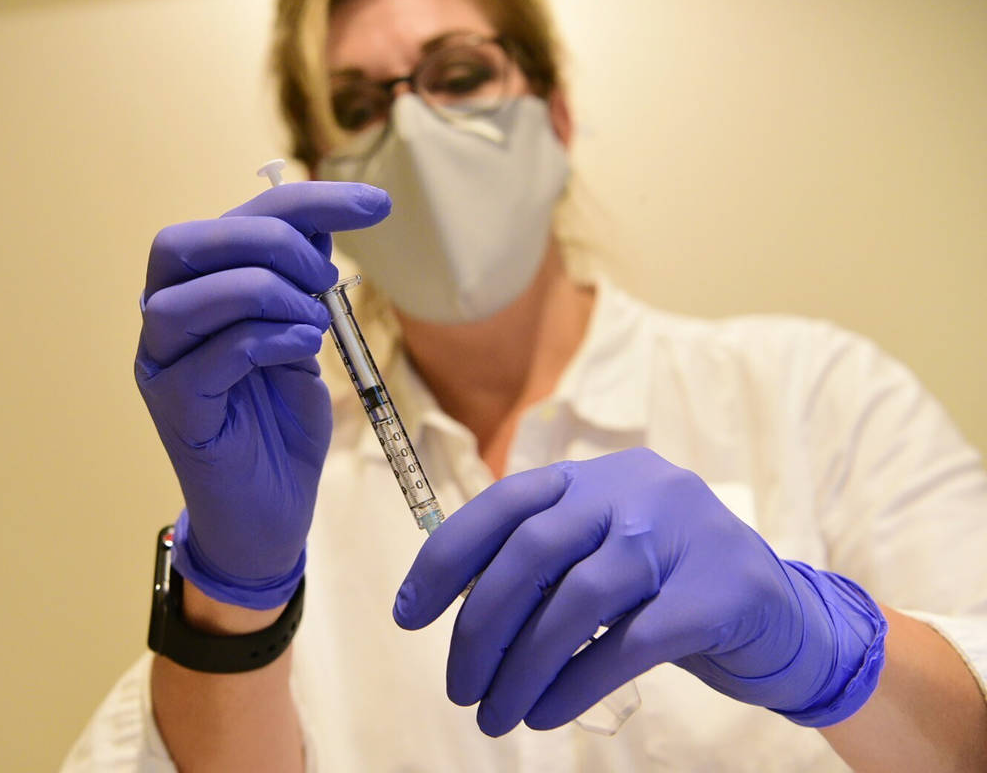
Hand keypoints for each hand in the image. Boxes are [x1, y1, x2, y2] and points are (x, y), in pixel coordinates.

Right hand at [136, 181, 390, 608]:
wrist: (270, 514)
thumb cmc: (281, 426)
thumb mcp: (301, 339)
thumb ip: (300, 287)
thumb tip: (320, 227)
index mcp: (197, 292)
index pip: (237, 220)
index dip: (306, 200)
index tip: (377, 205)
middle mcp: (165, 321)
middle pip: (186, 242)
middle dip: (269, 241)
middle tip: (326, 276)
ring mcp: (161, 365)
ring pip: (188, 296)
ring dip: (265, 292)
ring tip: (313, 321)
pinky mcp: (175, 409)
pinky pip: (212, 354)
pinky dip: (266, 339)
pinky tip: (303, 349)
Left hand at [393, 447, 886, 734]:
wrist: (784, 618)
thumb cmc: (668, 589)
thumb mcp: (603, 554)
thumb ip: (544, 562)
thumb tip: (457, 608)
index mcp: (595, 476)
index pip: (503, 504)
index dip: (446, 560)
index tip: (408, 617)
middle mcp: (636, 490)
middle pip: (533, 552)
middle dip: (481, 627)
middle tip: (457, 687)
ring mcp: (683, 535)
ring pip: (578, 601)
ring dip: (522, 667)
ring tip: (494, 715)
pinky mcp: (720, 592)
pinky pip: (630, 643)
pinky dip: (576, 683)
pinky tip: (546, 712)